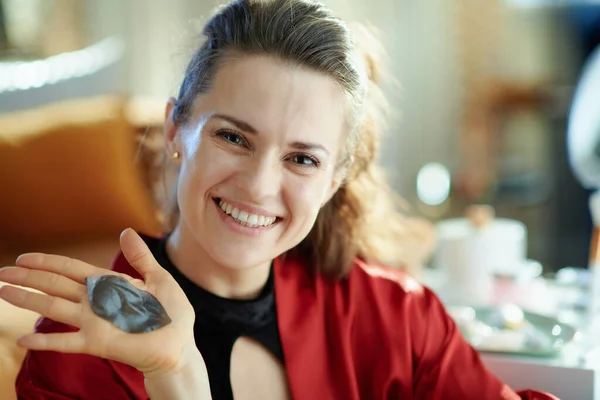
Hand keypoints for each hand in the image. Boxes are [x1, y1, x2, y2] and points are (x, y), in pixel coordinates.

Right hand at [0, 228, 197, 377]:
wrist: (178, 344)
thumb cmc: (171, 312)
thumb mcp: (158, 278)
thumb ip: (139, 257)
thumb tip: (126, 230)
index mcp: (108, 284)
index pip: (71, 269)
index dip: (48, 262)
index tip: (24, 258)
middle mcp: (94, 301)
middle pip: (55, 285)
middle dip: (29, 278)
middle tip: (1, 272)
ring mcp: (93, 322)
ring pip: (54, 308)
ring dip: (28, 301)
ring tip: (3, 292)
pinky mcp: (96, 342)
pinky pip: (66, 342)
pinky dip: (45, 340)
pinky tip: (23, 338)